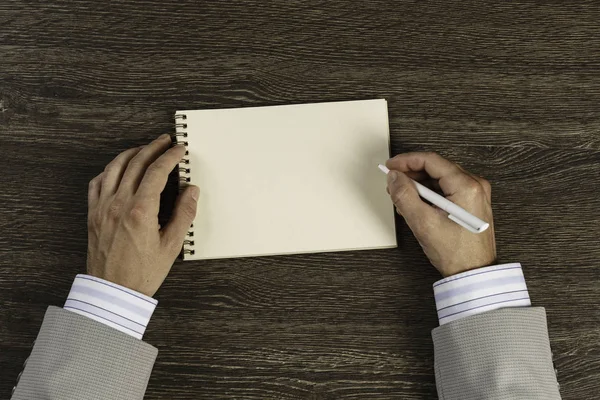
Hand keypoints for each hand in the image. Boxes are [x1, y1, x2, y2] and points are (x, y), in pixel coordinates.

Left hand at [87, 134, 198, 295]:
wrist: (113, 292)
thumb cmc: (142, 273)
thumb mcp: (172, 245)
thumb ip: (184, 214)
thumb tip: (191, 191)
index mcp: (140, 210)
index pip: (157, 172)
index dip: (170, 157)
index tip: (179, 150)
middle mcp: (119, 204)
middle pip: (136, 163)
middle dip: (152, 148)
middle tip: (164, 141)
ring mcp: (103, 207)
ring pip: (114, 168)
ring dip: (131, 154)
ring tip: (143, 149)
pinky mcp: (93, 214)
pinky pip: (97, 183)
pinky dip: (109, 170)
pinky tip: (117, 169)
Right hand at [386, 152, 495, 276]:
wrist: (474, 274)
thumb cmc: (456, 254)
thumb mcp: (423, 223)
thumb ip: (405, 196)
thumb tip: (395, 178)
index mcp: (466, 186)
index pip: (431, 161)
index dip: (407, 161)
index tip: (391, 166)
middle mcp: (475, 186)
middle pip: (436, 167)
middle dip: (411, 173)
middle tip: (393, 181)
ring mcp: (475, 195)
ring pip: (440, 179)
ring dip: (419, 184)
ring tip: (401, 195)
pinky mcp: (472, 204)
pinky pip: (447, 190)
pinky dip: (429, 194)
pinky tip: (416, 203)